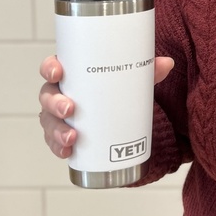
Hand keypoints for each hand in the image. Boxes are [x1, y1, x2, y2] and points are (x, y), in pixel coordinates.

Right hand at [38, 54, 174, 157]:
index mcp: (71, 74)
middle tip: (70, 109)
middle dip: (54, 103)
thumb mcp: (129, 79)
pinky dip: (58, 147)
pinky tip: (67, 152)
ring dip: (56, 130)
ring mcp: (59, 116)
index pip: (52, 66)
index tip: (58, 72)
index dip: (50, 68)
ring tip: (72, 137)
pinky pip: (54, 142)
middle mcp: (60, 93)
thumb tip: (167, 63)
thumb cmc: (114, 89)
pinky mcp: (63, 135)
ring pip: (49, 121)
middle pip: (47, 96)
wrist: (117, 113)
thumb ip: (146, 71)